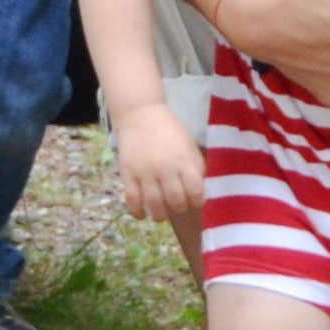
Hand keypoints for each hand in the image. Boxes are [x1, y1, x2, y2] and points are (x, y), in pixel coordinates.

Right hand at [107, 96, 206, 225]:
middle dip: (179, 208)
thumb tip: (202, 190)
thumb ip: (196, 167)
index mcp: (184, 161)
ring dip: (160, 215)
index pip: (196, 192)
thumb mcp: (189, 145)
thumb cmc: (169, 130)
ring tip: (161, 213)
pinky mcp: (127, 174)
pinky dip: (138, 212)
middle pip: (176, 202)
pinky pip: (132, 200)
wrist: (139, 114)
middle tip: (178, 206)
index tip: (195, 202)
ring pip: (154, 206)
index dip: (198, 201)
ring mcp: (144, 173)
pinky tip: (142, 214)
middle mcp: (165, 169)